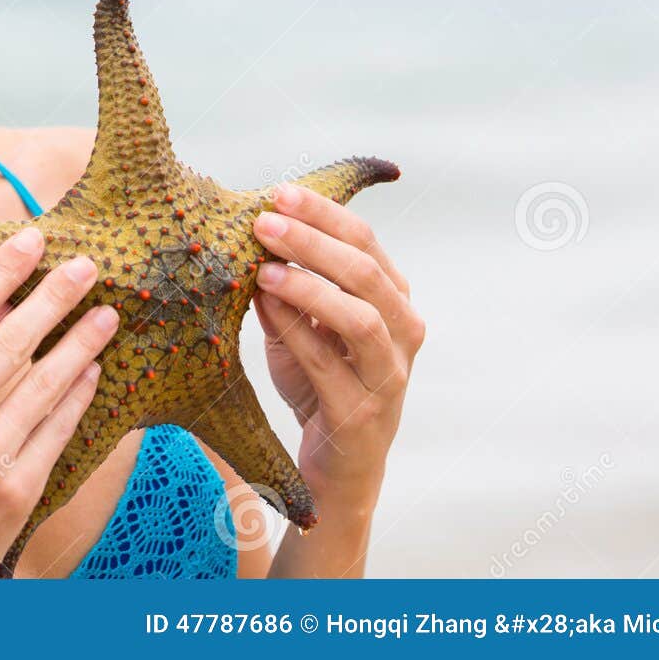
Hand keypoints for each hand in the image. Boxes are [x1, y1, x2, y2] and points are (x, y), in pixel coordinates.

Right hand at [0, 227, 118, 576]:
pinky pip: (58, 428)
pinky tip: (92, 369)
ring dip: (82, 341)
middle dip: (56, 295)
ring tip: (106, 313)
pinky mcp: (15, 490)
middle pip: (12, 338)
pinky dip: (79, 394)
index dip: (4, 270)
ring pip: (46, 380)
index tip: (34, 237)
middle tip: (88, 264)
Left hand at [249, 182, 423, 498]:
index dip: (323, 212)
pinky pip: (330, 364)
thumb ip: (286, 288)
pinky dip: (297, 331)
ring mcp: (389, 373)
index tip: (279, 192)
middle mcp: (402, 330)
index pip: (364, 239)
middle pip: (366, 270)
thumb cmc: (320, 384)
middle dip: (313, 239)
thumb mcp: (302, 326)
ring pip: (361, 316)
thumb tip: (255, 241)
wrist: (335, 467)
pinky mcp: (364, 413)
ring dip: (310, 286)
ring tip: (264, 269)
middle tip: (265, 220)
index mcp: (392, 298)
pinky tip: (266, 308)